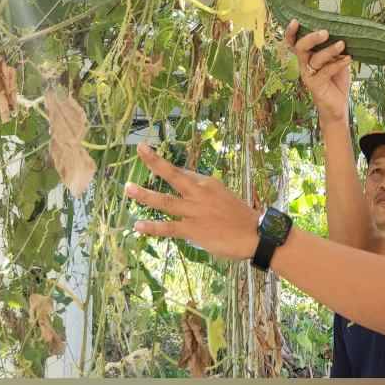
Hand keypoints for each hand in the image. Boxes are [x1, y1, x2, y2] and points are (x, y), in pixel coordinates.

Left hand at [125, 143, 259, 259]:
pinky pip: (168, 227)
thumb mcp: (224, 197)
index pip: (183, 172)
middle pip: (173, 175)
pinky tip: (138, 225)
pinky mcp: (193, 229)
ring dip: (145, 195)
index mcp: (208, 183)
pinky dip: (152, 226)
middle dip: (155, 162)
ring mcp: (195, 211)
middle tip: (140, 150)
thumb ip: (205, 194)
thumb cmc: (242, 217)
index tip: (151, 156)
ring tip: (128, 189)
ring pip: (164, 201)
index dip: (166, 166)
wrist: (256, 234)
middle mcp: (200, 193)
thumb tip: (190, 196)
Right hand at [285, 19, 351, 123]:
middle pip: (300, 48)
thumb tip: (344, 32)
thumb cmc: (336, 82)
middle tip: (325, 32)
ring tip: (342, 44)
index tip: (295, 21)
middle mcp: (304, 65)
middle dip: (311, 38)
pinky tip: (348, 59)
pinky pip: (325, 71)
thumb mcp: (336, 61)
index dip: (291, 32)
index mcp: (307, 57)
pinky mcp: (315, 86)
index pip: (294, 43)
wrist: (338, 106)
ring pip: (315, 59)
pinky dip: (338, 64)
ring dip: (329, 50)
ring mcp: (308, 76)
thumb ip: (335, 49)